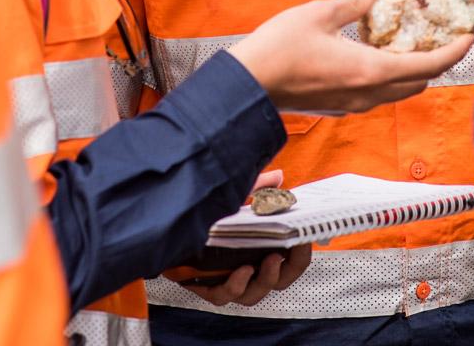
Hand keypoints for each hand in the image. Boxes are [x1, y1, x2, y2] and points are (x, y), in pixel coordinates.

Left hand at [165, 172, 307, 306]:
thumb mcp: (235, 196)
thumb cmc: (206, 213)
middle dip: (286, 270)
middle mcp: (248, 268)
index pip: (291, 261)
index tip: (304, 239)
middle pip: (277, 282)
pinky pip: (224, 295)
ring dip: (264, 280)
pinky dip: (235, 285)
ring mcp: (228, 279)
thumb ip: (258, 188)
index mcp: (260, 249)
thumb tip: (278, 178)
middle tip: (285, 254)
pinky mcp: (207, 286)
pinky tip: (240, 271)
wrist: (169, 223)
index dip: (301, 254)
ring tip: (265, 263)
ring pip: (253, 294)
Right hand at [228, 0, 473, 113]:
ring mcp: (353, 105)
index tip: (469, 35)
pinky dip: (390, 77)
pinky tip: (380, 56)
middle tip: (446, 36)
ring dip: (414, 71)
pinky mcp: (339, 107)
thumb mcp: (319, 14)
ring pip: (398, 92)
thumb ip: (354, 1)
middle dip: (438, 62)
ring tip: (416, 43)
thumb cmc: (280, 48)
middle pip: (418, 83)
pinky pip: (377, 95)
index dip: (454, 51)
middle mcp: (367, 94)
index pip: (428, 66)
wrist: (248, 86)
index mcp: (370, 71)